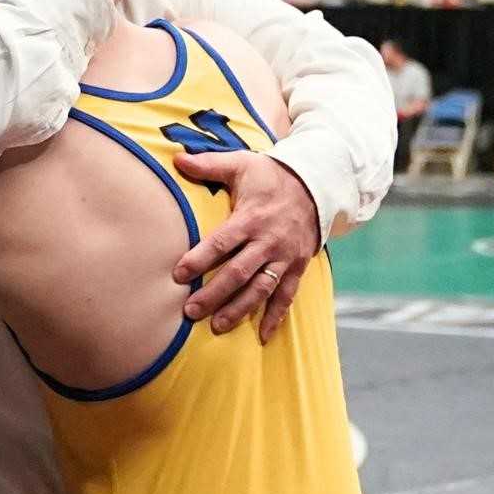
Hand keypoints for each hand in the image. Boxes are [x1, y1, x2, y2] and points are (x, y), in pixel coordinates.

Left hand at [172, 151, 319, 343]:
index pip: (222, 242)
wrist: (317, 184)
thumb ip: (208, 164)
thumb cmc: (271, 175)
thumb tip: (176, 157)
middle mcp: (267, 241)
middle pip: (238, 272)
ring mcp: (284, 257)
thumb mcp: (241, 164)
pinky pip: (287, 296)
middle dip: (214, 294)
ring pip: (260, 289)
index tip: (178, 274)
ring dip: (239, 309)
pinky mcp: (298, 266)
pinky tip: (263, 336)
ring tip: (217, 326)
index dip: (200, 259)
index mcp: (250, 218)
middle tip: (190, 311)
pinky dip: (275, 316)